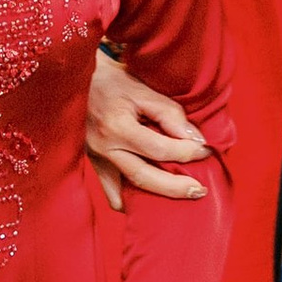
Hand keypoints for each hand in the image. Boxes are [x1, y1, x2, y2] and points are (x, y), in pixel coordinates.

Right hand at [84, 54, 209, 208]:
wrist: (76, 80)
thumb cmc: (111, 81)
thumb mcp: (142, 89)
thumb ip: (169, 113)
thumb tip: (194, 138)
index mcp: (117, 126)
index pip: (158, 148)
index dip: (186, 151)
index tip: (205, 150)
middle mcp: (104, 148)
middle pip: (144, 178)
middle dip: (176, 187)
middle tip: (200, 190)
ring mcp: (96, 159)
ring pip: (127, 192)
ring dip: (155, 198)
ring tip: (180, 196)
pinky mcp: (94, 164)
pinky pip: (111, 193)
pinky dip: (130, 200)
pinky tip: (149, 198)